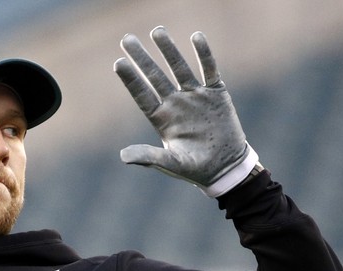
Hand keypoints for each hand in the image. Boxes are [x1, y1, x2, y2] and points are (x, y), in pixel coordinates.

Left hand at [114, 26, 257, 195]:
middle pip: (155, 76)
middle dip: (142, 58)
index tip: (118, 63)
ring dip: (169, 50)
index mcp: (161, 119)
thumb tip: (123, 156)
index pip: (142, 95)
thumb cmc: (194, 168)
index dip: (131, 80)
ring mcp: (195, 96)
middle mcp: (174, 103)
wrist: (225, 167)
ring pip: (179, 68)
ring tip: (157, 31)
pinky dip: (204, 54)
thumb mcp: (171, 164)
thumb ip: (149, 158)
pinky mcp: (216, 94)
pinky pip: (209, 70)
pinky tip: (196, 37)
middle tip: (127, 39)